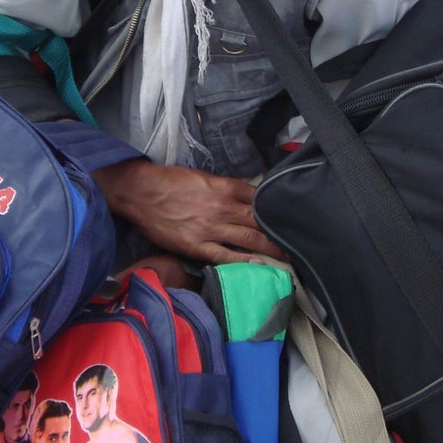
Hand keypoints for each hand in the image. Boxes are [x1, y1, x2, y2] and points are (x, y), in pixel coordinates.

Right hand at [95, 160, 286, 265]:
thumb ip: (225, 186)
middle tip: (301, 241)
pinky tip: (259, 266)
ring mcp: (210, 228)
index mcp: (225, 188)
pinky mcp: (196, 246)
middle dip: (281, 231)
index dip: (277, 207)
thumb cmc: (170, 181)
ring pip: (249, 239)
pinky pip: (225, 256)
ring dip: (271, 248)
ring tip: (290, 258)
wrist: (140, 192)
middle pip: (260, 220)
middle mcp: (222, 208)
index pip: (259, 197)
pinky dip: (244, 262)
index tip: (292, 216)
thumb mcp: (202, 176)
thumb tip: (247, 193)